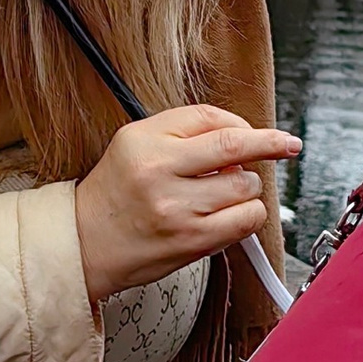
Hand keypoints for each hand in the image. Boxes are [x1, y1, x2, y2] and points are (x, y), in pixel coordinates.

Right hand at [74, 105, 301, 300]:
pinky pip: (246, 221)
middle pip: (237, 149)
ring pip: (247, 187)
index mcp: (145, 141)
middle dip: (265, 150)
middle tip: (268, 156)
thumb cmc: (116, 192)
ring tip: (223, 193)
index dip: (251, 127)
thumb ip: (186, 129)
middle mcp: (160, 172)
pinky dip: (248, 215)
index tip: (276, 135)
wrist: (85, 242)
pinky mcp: (192, 241)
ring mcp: (178, 210)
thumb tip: (243, 133)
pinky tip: (227, 214)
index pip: (213, 119)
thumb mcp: (136, 142)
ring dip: (247, 189)